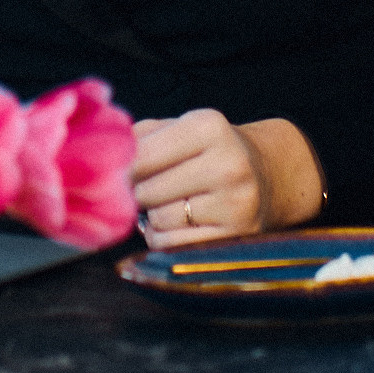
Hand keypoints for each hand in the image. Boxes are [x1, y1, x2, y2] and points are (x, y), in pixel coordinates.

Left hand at [130, 112, 324, 241]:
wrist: (268, 175)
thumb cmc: (210, 150)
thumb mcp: (181, 127)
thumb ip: (140, 136)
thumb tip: (105, 160)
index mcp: (208, 127)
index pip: (142, 154)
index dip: (121, 166)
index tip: (116, 171)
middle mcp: (227, 165)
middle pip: (147, 189)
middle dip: (136, 191)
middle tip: (141, 187)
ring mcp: (234, 204)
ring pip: (159, 219)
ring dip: (152, 215)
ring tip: (166, 202)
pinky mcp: (234, 238)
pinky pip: (172, 245)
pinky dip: (163, 237)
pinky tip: (177, 222)